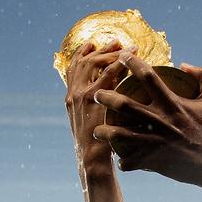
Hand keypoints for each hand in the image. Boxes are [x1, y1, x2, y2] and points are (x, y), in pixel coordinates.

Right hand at [64, 41, 129, 164]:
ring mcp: (82, 95)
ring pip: (95, 64)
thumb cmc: (98, 145)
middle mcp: (73, 93)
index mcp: (71, 97)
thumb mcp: (92, 124)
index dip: (82, 54)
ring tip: (128, 47)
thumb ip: (98, 109)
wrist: (92, 159)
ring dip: (111, 52)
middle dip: (100, 49)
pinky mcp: (94, 99)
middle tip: (116, 42)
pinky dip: (118, 63)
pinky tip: (130, 58)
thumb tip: (115, 100)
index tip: (93, 44)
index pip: (73, 69)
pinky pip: (107, 74)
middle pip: (84, 61)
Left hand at [93, 52, 201, 185]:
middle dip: (105, 97)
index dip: (131, 62)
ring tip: (97, 131)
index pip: (147, 76)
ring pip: (119, 134)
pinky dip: (124, 162)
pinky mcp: (153, 162)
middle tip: (98, 95)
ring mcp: (154, 142)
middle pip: (123, 104)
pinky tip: (122, 161)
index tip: (122, 56)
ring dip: (104, 132)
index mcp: (173, 103)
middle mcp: (160, 121)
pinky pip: (130, 162)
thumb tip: (185, 64)